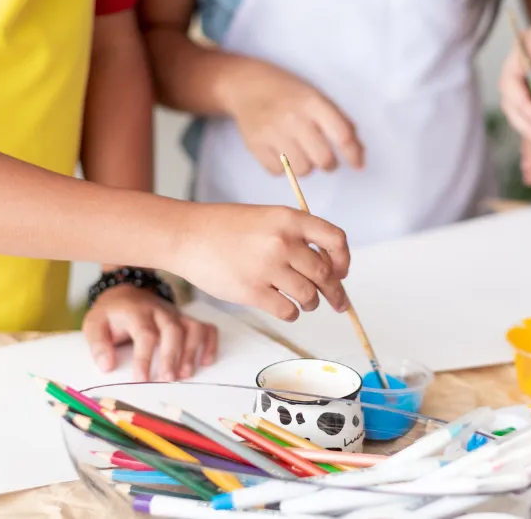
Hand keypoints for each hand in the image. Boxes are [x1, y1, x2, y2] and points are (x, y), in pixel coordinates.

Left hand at [82, 284, 217, 382]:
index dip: (144, 357)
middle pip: (172, 330)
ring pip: (192, 328)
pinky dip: (210, 343)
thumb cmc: (111, 315)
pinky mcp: (186, 320)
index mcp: (136, 312)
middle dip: (172, 355)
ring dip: (192, 351)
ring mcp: (176, 314)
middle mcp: (160, 311)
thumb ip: (98, 345)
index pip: (145, 333)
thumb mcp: (94, 324)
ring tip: (185, 374)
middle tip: (167, 379)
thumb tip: (107, 366)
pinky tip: (207, 362)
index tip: (141, 379)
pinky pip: (206, 328)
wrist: (125, 293)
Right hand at [172, 203, 350, 321]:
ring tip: (305, 302)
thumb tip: (327, 268)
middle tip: (338, 303)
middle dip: (335, 292)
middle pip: (325, 274)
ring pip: (309, 295)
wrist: (187, 235)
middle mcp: (282, 242)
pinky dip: (291, 313)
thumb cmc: (225, 228)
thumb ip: (295, 236)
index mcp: (289, 219)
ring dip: (311, 303)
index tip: (341, 272)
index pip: (335, 240)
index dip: (343, 260)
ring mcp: (267, 267)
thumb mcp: (266, 217)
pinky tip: (285, 307)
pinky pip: (288, 310)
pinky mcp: (252, 291)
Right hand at [224, 59, 364, 176]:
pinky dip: (284, 169)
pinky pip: (278, 172)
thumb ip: (339, 122)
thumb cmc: (288, 93)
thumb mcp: (316, 97)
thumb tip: (359, 153)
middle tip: (325, 159)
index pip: (342, 136)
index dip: (353, 154)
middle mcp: (292, 117)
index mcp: (312, 102)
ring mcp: (272, 132)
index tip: (357, 165)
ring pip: (302, 170)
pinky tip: (283, 154)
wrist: (246, 85)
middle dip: (328, 163)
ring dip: (307, 167)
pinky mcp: (254, 144)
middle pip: (323, 158)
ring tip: (302, 154)